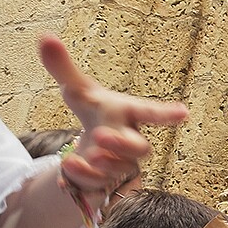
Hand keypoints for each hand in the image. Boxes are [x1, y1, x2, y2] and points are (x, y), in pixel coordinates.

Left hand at [40, 36, 186, 198]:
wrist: (90, 145)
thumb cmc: (94, 113)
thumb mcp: (77, 90)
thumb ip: (63, 67)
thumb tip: (45, 38)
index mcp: (127, 114)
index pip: (149, 112)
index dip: (166, 113)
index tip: (182, 112)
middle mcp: (130, 141)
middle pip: (140, 149)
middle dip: (123, 145)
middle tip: (101, 136)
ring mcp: (121, 166)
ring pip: (118, 172)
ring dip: (97, 167)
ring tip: (73, 160)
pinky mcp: (109, 185)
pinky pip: (100, 189)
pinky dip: (82, 181)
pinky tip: (67, 172)